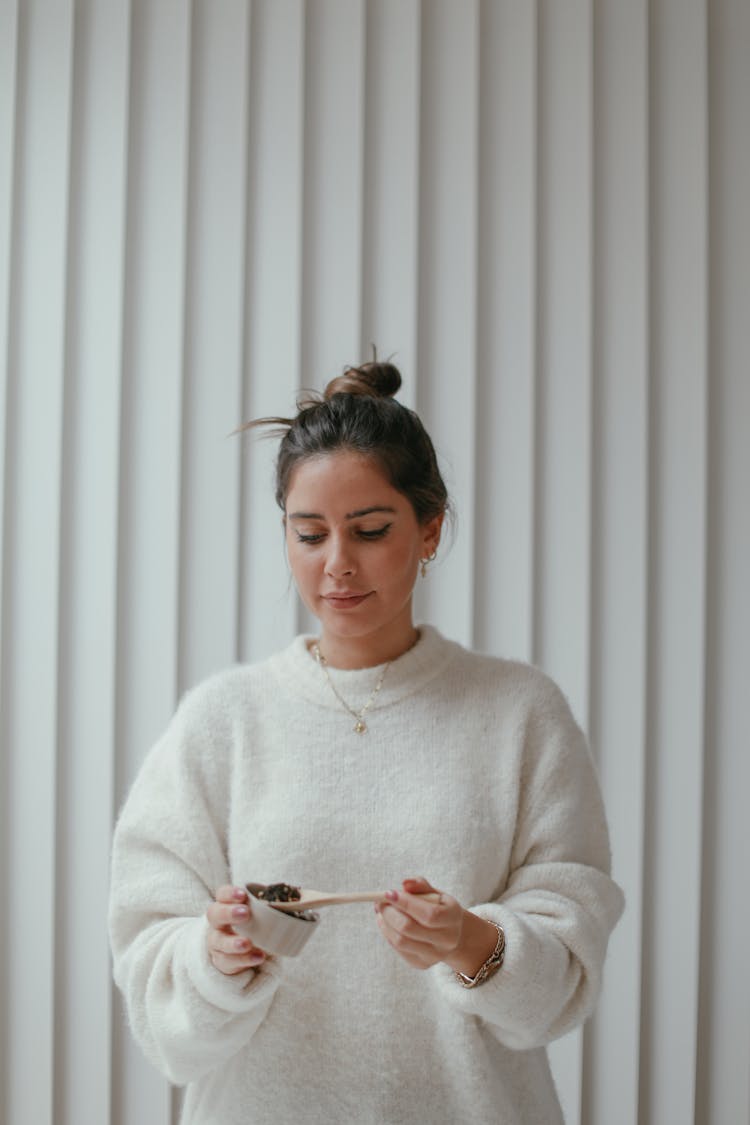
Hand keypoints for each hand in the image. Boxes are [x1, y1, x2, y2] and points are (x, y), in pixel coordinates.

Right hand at [206, 885, 267, 975]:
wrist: (237, 951)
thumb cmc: (251, 925)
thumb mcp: (258, 914)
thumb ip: (271, 906)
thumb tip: (302, 902)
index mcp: (225, 905)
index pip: (222, 894)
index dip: (230, 893)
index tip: (243, 894)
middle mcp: (218, 922)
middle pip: (215, 914)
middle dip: (229, 913)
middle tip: (245, 914)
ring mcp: (217, 942)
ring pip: (218, 941)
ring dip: (233, 942)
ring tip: (247, 943)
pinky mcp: (222, 960)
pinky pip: (229, 961)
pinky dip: (244, 960)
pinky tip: (258, 957)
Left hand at [375, 876, 499, 976]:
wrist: (450, 933)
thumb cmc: (439, 907)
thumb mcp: (435, 893)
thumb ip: (420, 885)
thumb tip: (405, 883)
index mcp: (452, 918)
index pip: (428, 914)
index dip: (405, 903)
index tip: (388, 893)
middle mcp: (447, 940)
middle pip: (409, 928)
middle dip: (389, 912)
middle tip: (379, 902)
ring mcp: (434, 955)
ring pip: (400, 941)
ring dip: (385, 923)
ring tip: (381, 911)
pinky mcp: (421, 964)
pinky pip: (398, 949)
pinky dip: (387, 934)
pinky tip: (386, 923)